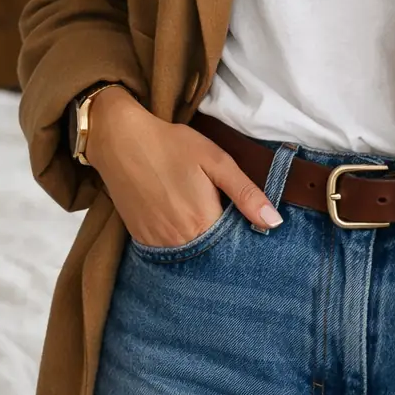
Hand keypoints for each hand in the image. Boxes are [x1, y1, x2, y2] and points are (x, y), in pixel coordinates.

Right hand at [85, 85, 282, 242]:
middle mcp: (180, 241)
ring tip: (198, 212)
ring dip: (200, 241)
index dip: (242, 232)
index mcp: (203, 222)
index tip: (245, 220)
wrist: (121, 140)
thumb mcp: (216, 161)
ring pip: (190, 254)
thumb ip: (246, 193)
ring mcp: (157, 243)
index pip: (234, 243)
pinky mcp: (140, 239)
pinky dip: (178, 239)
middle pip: (212, 251)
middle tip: (218, 209)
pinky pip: (167, 250)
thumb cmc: (172, 145)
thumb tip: (274, 223)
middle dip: (221, 239)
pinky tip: (179, 217)